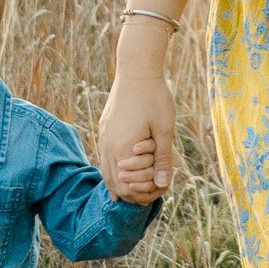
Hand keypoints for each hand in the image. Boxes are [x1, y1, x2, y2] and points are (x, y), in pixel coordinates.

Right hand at [99, 62, 176, 198]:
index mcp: (122, 149)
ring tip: (132, 191)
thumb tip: (162, 184)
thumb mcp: (164, 130)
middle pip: (113, 182)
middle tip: (145, 198)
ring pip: (106, 169)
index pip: (125, 187)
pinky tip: (122, 170)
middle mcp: (108, 145)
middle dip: (129, 192)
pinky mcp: (104, 127)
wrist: (136, 69)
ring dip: (119, 181)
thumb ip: (162, 159)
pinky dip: (113, 167)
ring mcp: (103, 136)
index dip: (139, 196)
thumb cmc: (154, 97)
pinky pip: (105, 156)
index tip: (155, 196)